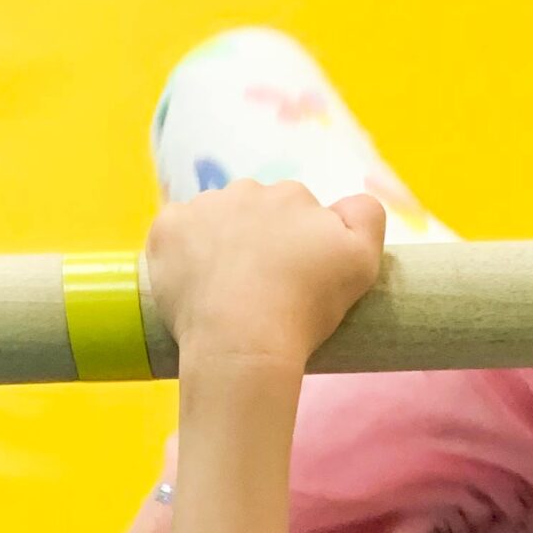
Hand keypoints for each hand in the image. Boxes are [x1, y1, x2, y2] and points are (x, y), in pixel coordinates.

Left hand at [145, 178, 386, 375]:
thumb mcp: (362, 262)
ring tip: (226, 295)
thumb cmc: (306, 309)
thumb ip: (366, 217)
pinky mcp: (166, 230)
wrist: (244, 343)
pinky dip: (181, 256)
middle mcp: (246, 189)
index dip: (298, 248)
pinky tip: (195, 288)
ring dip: (219, 247)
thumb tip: (351, 202)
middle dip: (257, 242)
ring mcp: (202, 207)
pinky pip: (174, 234)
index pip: (296, 214)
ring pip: (213, 222)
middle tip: (261, 292)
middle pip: (253, 213)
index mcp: (292, 196)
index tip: (296, 282)